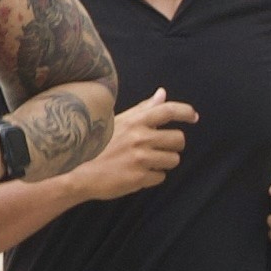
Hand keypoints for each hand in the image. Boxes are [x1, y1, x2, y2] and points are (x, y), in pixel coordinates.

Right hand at [65, 93, 192, 203]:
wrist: (76, 172)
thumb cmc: (97, 145)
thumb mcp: (118, 121)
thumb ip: (143, 109)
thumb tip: (162, 93)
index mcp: (135, 121)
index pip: (168, 110)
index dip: (185, 112)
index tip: (194, 117)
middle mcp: (140, 137)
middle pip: (178, 139)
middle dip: (174, 146)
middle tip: (161, 149)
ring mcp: (140, 158)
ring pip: (173, 160)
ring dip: (164, 162)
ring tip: (146, 162)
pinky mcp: (139, 177)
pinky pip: (161, 177)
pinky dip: (152, 177)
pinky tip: (137, 174)